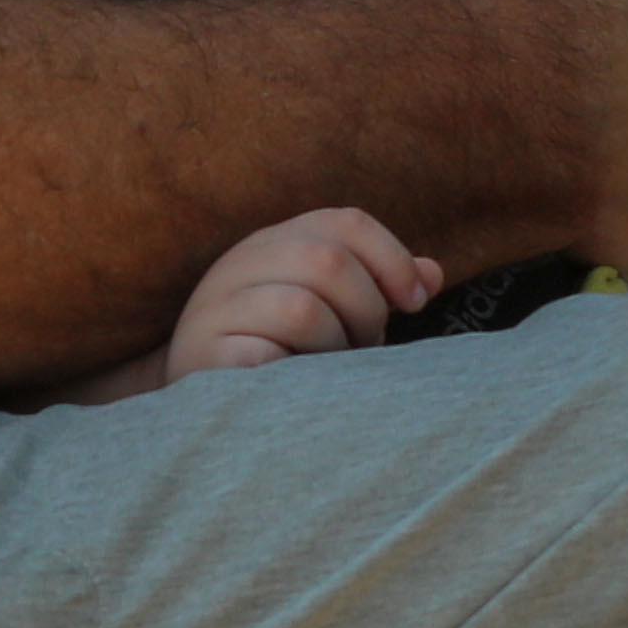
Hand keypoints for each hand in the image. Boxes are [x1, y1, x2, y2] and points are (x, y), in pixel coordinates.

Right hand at [162, 206, 437, 379]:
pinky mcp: (203, 359)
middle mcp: (239, 265)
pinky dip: (294, 374)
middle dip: (365, 309)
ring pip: (301, 309)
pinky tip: (295, 386)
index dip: (393, 258)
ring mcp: (215, 311)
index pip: (346, 223)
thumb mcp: (327, 308)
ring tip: (329, 369)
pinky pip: (264, 357)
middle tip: (364, 345)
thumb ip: (376, 287)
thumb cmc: (278, 352)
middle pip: (327, 260)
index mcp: (274, 243)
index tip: (416, 302)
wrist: (195, 404)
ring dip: (333, 347)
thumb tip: (432, 274)